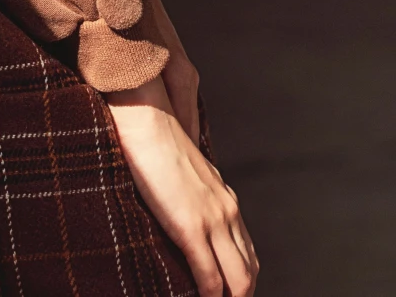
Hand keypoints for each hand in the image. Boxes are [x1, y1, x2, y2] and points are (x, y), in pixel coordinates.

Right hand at [108, 76, 256, 296]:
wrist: (148, 116)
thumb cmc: (157, 142)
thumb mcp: (183, 175)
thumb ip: (190, 197)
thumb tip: (180, 212)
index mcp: (225, 200)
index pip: (246, 252)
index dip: (242, 281)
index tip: (232, 296)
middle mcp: (227, 211)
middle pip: (248, 270)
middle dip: (241, 296)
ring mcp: (212, 219)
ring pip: (238, 278)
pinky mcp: (191, 226)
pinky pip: (209, 276)